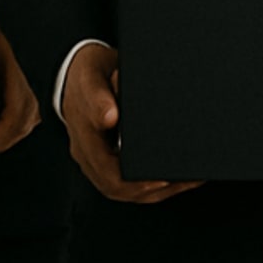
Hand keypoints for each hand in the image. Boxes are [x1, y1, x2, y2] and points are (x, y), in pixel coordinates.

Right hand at [61, 43, 198, 203]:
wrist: (74, 72)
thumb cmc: (88, 73)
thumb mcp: (91, 76)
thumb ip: (98, 96)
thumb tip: (110, 118)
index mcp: (83, 135)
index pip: (105, 171)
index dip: (134, 182)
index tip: (161, 179)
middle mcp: (87, 152)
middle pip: (116, 187)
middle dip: (152, 189)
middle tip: (184, 180)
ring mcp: (96, 157)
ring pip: (124, 189)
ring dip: (156, 190)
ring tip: (188, 180)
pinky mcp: (107, 156)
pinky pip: (127, 179)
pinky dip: (152, 183)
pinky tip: (176, 176)